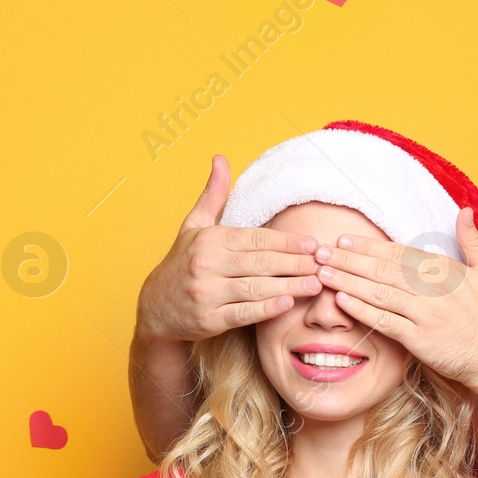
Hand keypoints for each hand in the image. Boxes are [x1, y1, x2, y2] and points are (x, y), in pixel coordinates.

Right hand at [136, 155, 322, 343]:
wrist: (155, 307)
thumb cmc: (181, 263)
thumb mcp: (193, 226)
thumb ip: (213, 195)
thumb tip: (221, 158)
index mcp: (209, 240)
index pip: (256, 238)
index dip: (287, 241)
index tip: (313, 243)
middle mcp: (206, 264)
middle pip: (260, 262)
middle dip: (295, 262)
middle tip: (322, 263)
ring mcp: (207, 293)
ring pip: (255, 287)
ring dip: (289, 286)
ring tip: (315, 284)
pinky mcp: (208, 320)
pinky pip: (242, 313)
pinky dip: (266, 309)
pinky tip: (287, 304)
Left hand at [314, 208, 477, 390]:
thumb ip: (473, 241)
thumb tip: (465, 210)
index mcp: (447, 271)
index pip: (400, 254)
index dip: (370, 246)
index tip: (345, 240)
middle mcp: (434, 290)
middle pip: (384, 270)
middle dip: (350, 259)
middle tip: (321, 252)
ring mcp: (426, 315)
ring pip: (380, 293)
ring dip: (349, 281)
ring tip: (324, 273)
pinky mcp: (420, 340)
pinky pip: (386, 322)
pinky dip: (363, 310)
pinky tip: (343, 301)